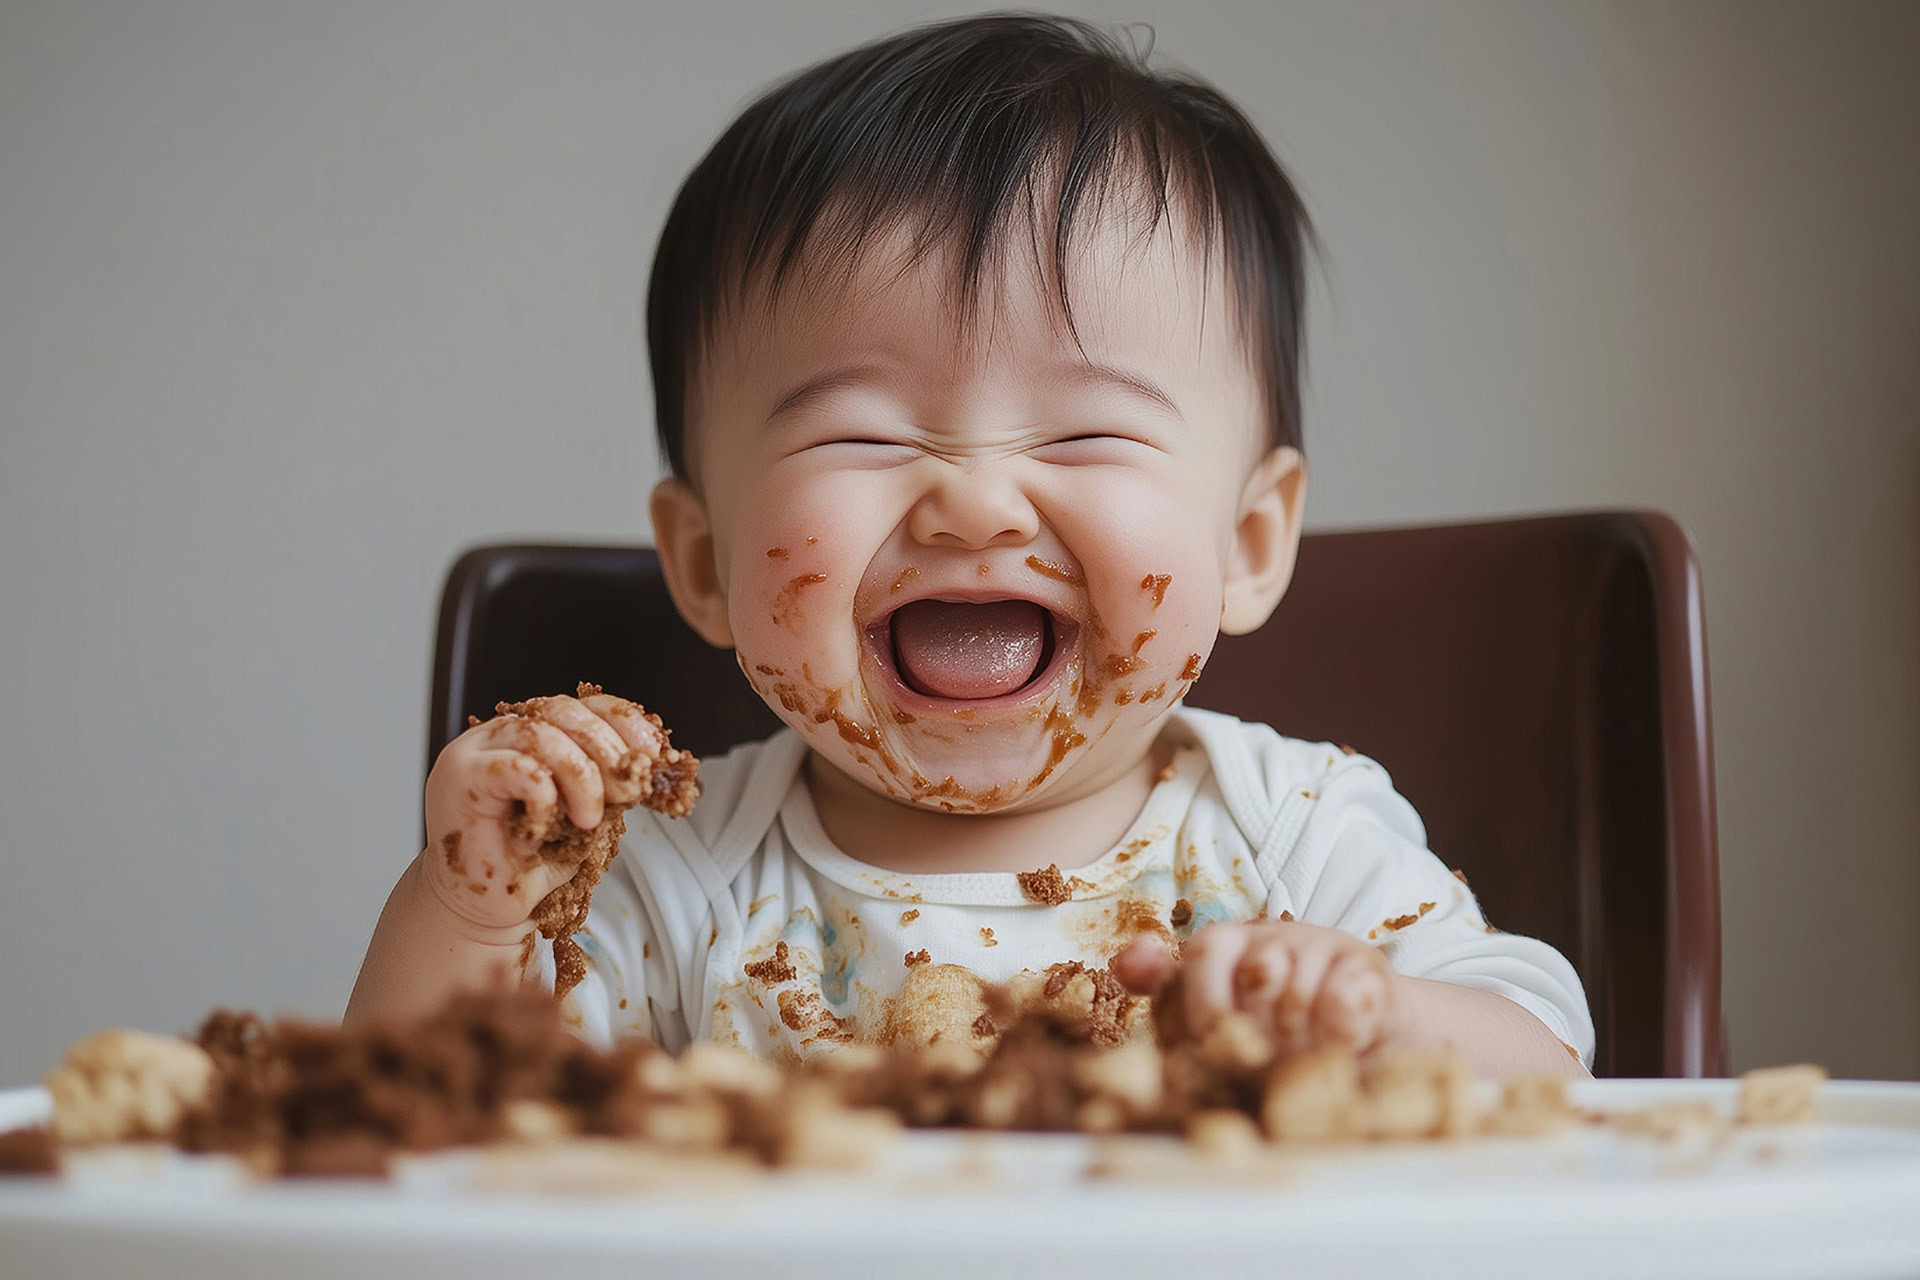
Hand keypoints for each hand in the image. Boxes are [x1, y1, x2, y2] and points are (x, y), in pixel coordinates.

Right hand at [421, 688, 673, 928]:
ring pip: (542, 733)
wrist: (483, 911)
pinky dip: (544, 794)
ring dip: (582, 776)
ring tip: (589, 819)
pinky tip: (544, 824)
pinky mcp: (460, 778)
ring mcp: (476, 752)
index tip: (652, 754)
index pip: (583, 707)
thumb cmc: (530, 865)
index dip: (623, 723)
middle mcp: (503, 735)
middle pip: (564, 712)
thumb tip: (647, 767)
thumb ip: (606, 783)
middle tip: (627, 793)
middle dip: (607, 751)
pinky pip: (515, 767)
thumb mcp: (584, 815)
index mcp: (533, 735)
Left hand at [1113, 919, 1409, 1056]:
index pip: (1205, 955)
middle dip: (1261, 1035)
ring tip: (1301, 1059)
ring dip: (1300, 1044)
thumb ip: (1165, 992)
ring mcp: (1322, 946)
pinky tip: (1339, 1047)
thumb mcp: (1213, 1017)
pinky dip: (1338, 1036)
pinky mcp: (1367, 970)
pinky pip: (1344, 1005)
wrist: (1359, 1032)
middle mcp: (1272, 935)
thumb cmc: (1270, 1029)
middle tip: (1267, 1062)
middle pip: (1256, 978)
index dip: (1208, 1007)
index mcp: (1225, 942)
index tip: (1217, 1047)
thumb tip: (1123, 964)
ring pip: (1299, 996)